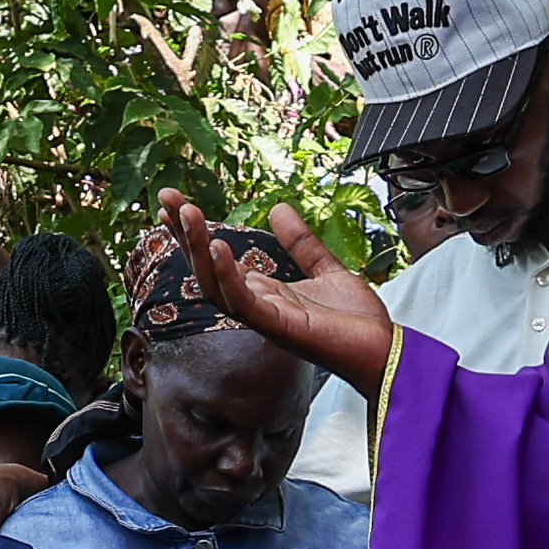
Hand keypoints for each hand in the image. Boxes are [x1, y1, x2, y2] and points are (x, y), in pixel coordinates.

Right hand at [151, 192, 400, 399]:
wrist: (383, 350)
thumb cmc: (357, 321)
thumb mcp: (327, 269)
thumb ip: (301, 242)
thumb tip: (278, 208)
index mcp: (263, 291)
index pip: (216, 259)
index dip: (194, 231)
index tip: (174, 200)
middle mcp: (256, 305)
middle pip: (204, 269)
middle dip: (183, 234)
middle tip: (165, 197)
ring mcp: (264, 317)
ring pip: (214, 285)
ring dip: (197, 249)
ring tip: (188, 212)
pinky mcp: (278, 327)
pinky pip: (242, 303)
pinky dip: (227, 275)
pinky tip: (218, 247)